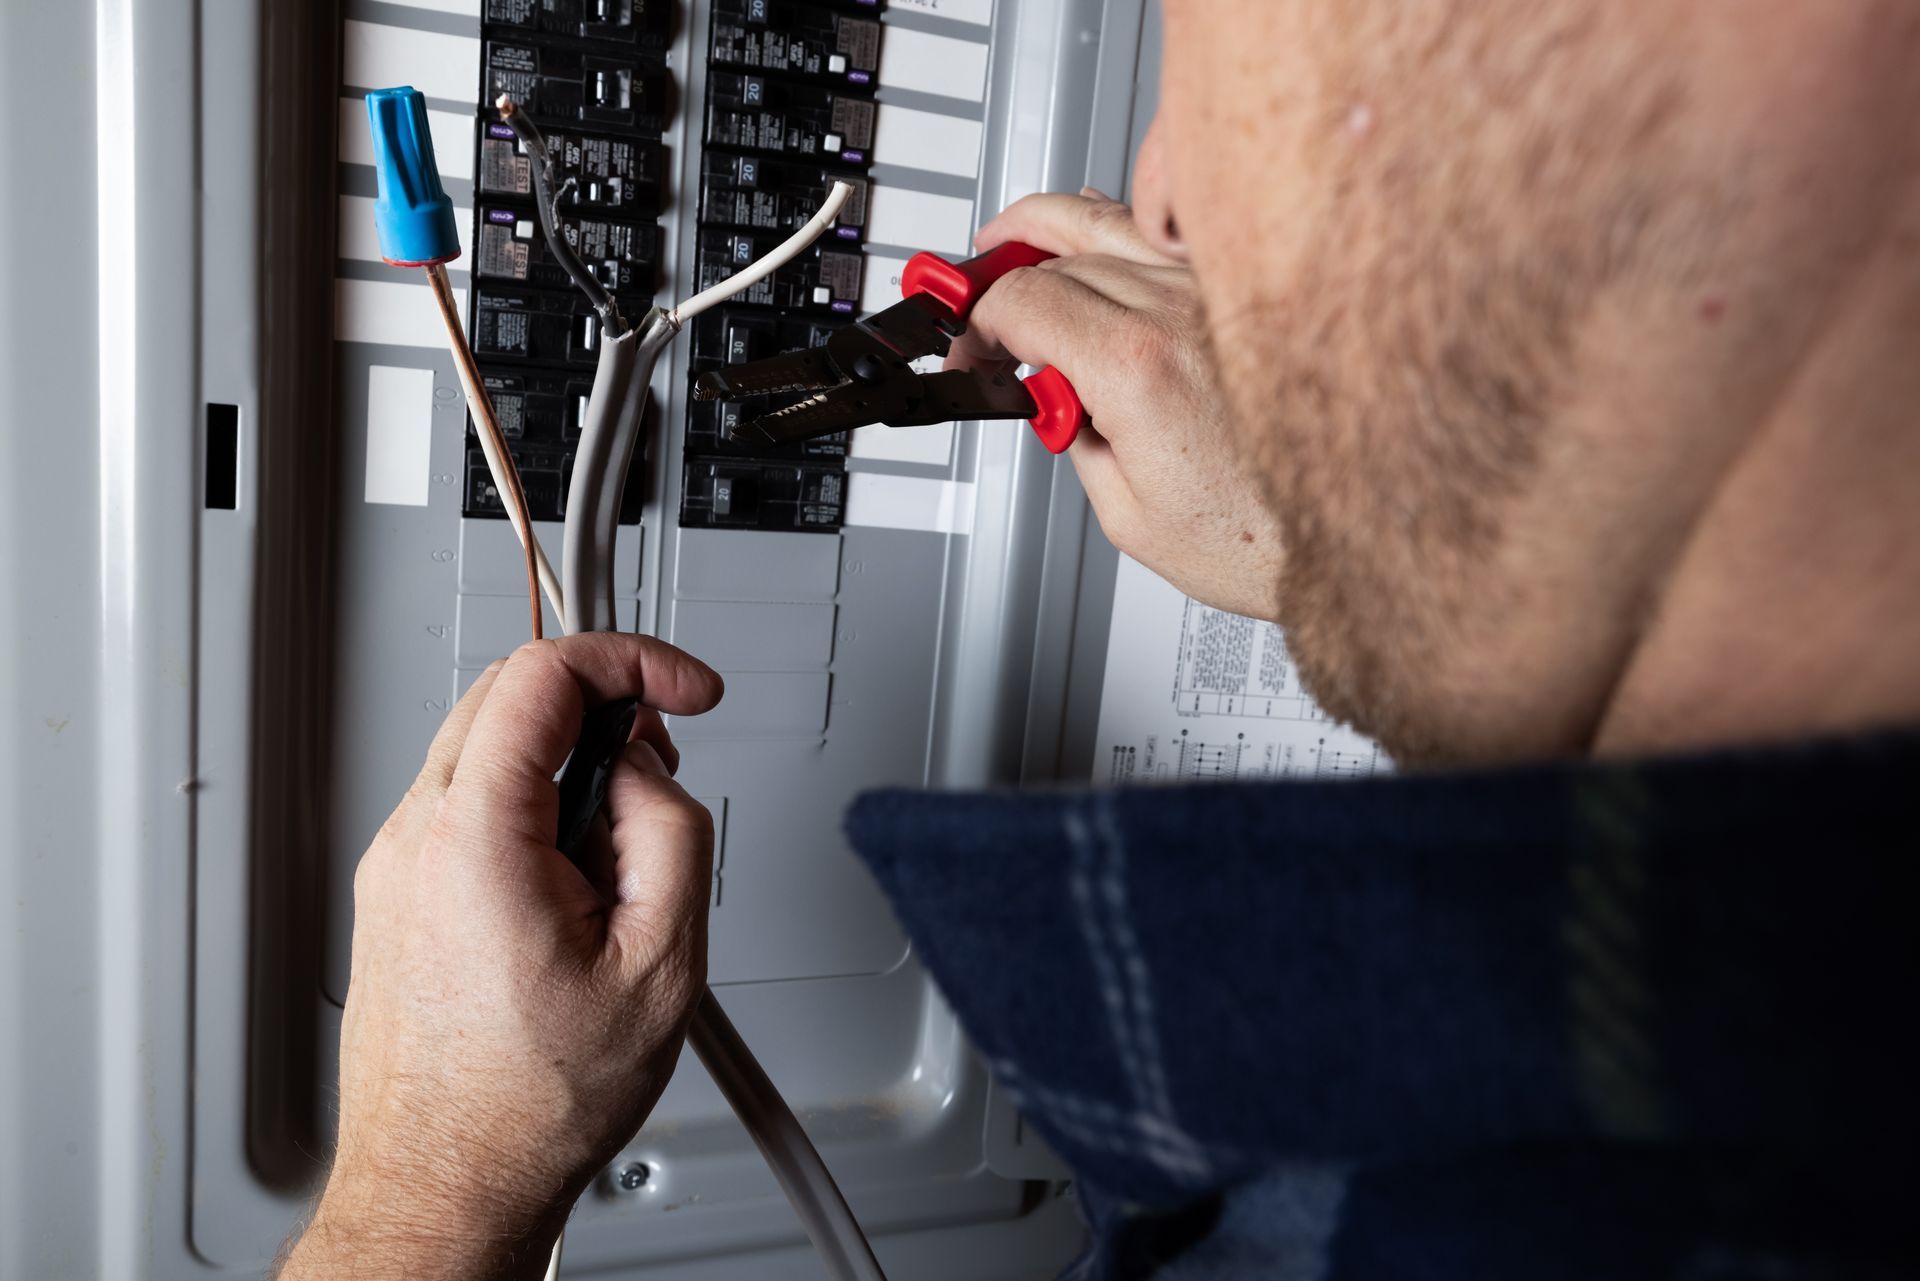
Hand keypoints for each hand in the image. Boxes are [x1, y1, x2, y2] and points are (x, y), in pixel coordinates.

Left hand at [280, 634, 724, 1280]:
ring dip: (565, 758)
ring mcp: (393, 867)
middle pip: (506, 692)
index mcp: (476, 840)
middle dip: (602, 701)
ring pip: (482, 746)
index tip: (685, 689)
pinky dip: (528, 804)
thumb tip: (646, 773)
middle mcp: (414, 839)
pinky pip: (464, 805)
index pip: (544, 675)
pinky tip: (575, 879)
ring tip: (622, 847)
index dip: (633, 660)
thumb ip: (670, 831)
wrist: (448, 1185)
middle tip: (662, 757)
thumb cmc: (532, 1104)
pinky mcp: (393, 895)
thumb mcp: (661, 962)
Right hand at [953, 190, 1285, 620]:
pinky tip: (1097, 231)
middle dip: (1001, 276)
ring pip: (1110, 220)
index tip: (972, 350)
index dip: (977, 324)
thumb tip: (1057, 404)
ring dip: (1047, 226)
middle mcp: (1180, 310)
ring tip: (1011, 235)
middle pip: (1055, 251)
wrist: (1363, 529)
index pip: (1021, 300)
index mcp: (1138, 366)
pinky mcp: (1248, 296)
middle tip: (980, 311)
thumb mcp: (1128, 517)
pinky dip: (1118, 225)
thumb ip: (1076, 442)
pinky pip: (1166, 232)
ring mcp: (1218, 291)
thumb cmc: (1269, 536)